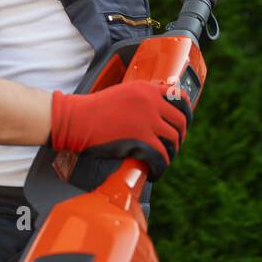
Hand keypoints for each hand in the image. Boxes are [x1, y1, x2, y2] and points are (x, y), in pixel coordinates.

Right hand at [49, 79, 193, 180]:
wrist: (76, 119)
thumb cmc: (93, 109)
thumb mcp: (122, 93)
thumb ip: (141, 99)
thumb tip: (155, 113)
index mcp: (147, 89)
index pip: (179, 97)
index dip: (186, 112)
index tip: (184, 123)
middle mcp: (151, 102)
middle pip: (181, 120)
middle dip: (180, 136)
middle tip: (173, 146)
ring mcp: (147, 120)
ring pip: (173, 140)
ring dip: (171, 153)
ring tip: (163, 160)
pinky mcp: (141, 139)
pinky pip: (161, 156)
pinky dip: (161, 167)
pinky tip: (155, 172)